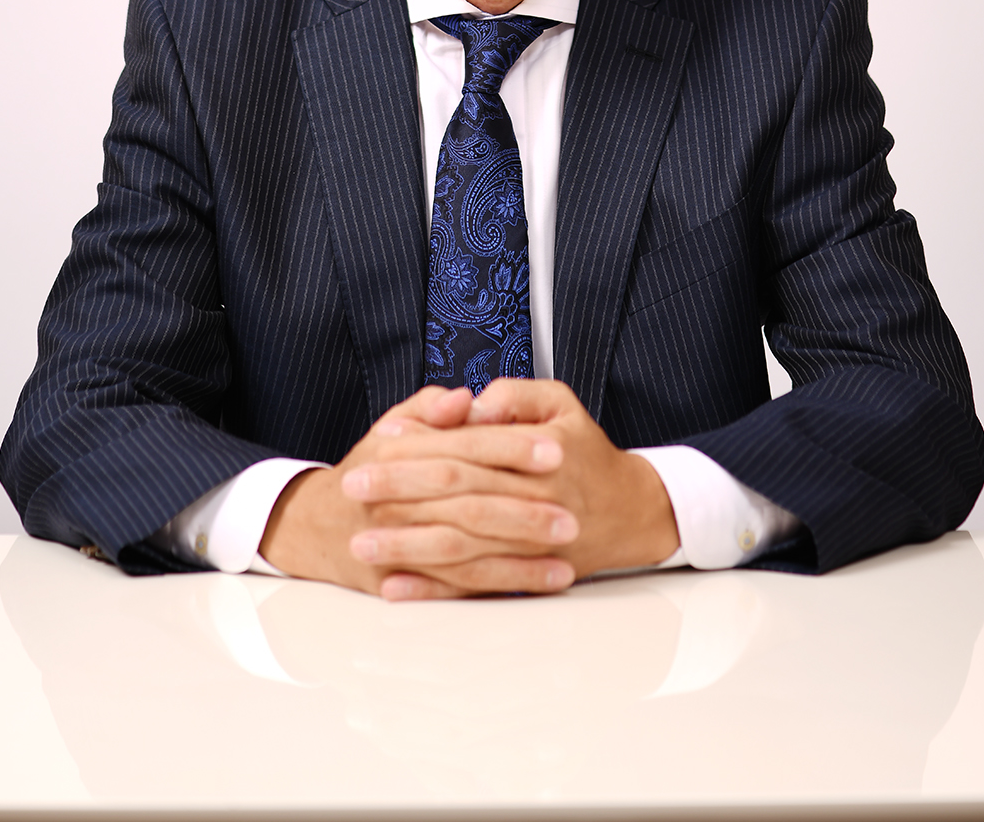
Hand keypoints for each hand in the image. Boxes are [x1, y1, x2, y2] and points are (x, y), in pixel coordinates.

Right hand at [259, 384, 578, 599]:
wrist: (320, 526)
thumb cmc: (371, 470)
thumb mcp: (392, 427)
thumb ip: (429, 409)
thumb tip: (464, 398)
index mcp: (397, 454)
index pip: (462, 448)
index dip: (509, 447)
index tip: (554, 448)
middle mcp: (395, 501)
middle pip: (467, 504)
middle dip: (523, 510)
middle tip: (571, 512)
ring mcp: (397, 547)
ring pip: (466, 554)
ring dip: (520, 557)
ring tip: (567, 551)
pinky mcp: (403, 584)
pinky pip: (460, 589)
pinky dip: (504, 585)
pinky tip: (543, 581)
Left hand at [332, 380, 680, 599]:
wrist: (631, 512)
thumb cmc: (586, 452)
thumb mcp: (561, 403)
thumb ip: (515, 395)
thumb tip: (469, 403)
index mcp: (539, 451)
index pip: (467, 446)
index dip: (421, 442)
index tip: (378, 440)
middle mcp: (534, 499)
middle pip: (456, 494)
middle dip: (400, 491)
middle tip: (352, 487)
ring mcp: (529, 544)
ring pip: (460, 546)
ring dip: (407, 546)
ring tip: (362, 543)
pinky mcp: (524, 575)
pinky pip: (473, 586)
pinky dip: (432, 589)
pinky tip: (396, 587)